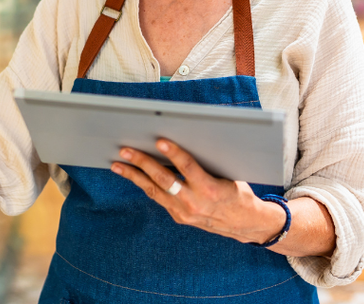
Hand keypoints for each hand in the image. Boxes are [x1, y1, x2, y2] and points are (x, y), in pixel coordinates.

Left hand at [111, 139, 285, 244]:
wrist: (245, 224)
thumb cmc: (239, 193)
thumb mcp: (229, 175)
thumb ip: (208, 163)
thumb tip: (187, 141)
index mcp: (210, 189)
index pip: (188, 167)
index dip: (174, 153)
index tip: (160, 141)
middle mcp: (194, 203)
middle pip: (164, 180)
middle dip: (142, 163)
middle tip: (126, 150)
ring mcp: (184, 213)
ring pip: (154, 191)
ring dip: (135, 176)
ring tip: (118, 164)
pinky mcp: (179, 217)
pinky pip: (159, 198)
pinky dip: (146, 185)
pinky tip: (134, 175)